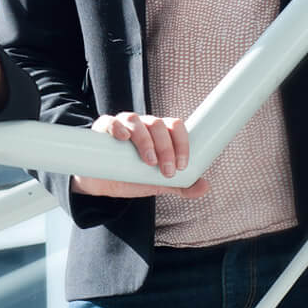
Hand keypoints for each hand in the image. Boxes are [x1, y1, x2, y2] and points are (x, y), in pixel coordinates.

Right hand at [71, 113, 211, 199]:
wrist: (102, 185)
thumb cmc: (131, 178)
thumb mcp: (157, 183)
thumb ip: (181, 185)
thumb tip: (205, 186)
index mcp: (159, 133)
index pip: (176, 127)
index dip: (182, 143)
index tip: (182, 165)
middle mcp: (143, 125)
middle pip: (158, 125)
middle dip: (166, 148)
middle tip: (166, 170)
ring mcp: (122, 125)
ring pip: (137, 121)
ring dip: (146, 140)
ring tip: (149, 161)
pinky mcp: (103, 129)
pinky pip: (111, 121)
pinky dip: (118, 127)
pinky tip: (123, 138)